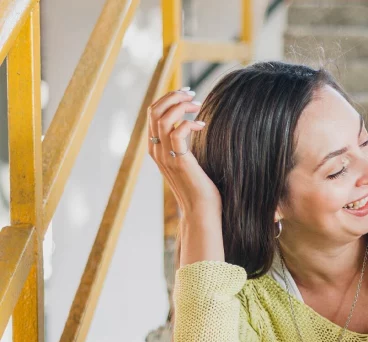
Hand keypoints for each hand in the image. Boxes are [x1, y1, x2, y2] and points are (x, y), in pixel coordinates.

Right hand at [147, 88, 220, 216]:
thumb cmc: (200, 187)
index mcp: (156, 148)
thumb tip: (193, 126)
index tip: (186, 93)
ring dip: (180, 106)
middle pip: (154, 111)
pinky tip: (202, 124)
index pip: (152, 113)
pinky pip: (177, 132)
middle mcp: (156, 150)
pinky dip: (189, 123)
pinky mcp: (179, 161)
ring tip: (197, 104)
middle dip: (173, 96)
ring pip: (162, 118)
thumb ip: (183, 145)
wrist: (201, 210)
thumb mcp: (187, 161)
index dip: (168, 98)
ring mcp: (165, 156)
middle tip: (192, 93)